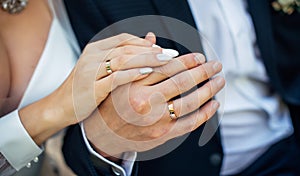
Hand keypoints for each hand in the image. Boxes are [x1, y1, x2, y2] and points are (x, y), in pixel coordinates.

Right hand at [19, 33, 175, 144]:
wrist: (60, 106)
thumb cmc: (84, 88)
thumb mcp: (101, 69)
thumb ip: (121, 57)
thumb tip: (148, 43)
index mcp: (95, 49)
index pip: (124, 39)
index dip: (145, 42)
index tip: (163, 49)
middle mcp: (92, 56)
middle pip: (127, 47)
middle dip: (151, 50)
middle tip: (171, 54)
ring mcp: (91, 71)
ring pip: (123, 59)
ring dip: (147, 59)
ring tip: (165, 61)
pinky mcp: (92, 87)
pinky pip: (116, 77)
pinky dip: (133, 73)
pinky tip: (148, 72)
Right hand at [84, 51, 224, 157]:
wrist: (104, 134)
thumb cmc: (113, 103)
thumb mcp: (121, 79)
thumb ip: (139, 59)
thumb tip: (152, 37)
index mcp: (134, 86)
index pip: (167, 68)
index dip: (187, 61)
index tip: (200, 57)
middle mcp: (145, 103)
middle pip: (182, 83)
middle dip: (203, 72)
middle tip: (216, 65)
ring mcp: (154, 121)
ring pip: (189, 103)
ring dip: (208, 90)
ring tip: (219, 81)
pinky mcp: (162, 135)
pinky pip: (188, 124)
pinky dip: (204, 114)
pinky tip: (213, 103)